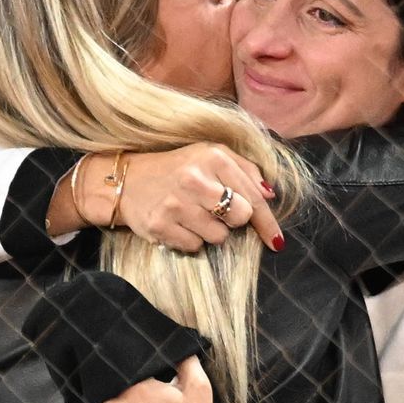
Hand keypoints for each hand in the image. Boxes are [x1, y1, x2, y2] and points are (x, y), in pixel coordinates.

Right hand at [77, 145, 282, 252]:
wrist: (127, 180)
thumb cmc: (178, 169)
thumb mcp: (211, 156)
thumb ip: (245, 171)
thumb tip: (269, 195)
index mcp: (212, 157)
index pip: (252, 196)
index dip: (267, 222)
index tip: (276, 239)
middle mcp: (194, 178)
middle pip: (240, 218)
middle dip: (234, 220)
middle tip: (217, 211)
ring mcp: (175, 204)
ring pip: (218, 237)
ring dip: (211, 231)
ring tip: (193, 215)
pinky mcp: (160, 226)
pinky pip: (195, 247)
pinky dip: (191, 240)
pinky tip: (179, 224)